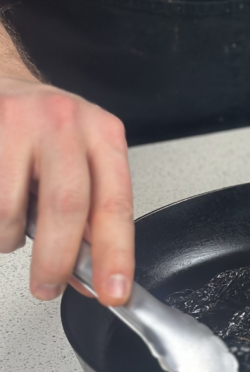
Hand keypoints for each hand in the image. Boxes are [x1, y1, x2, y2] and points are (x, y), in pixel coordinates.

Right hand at [0, 74, 133, 303]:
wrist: (1, 81)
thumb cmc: (44, 128)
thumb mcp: (81, 161)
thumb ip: (90, 217)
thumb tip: (93, 277)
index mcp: (102, 134)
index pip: (115, 204)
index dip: (115, 254)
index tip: (113, 290)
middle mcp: (65, 122)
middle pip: (66, 207)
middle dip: (56, 259)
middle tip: (48, 286)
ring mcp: (18, 122)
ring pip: (9, 209)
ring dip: (7, 237)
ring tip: (8, 229)